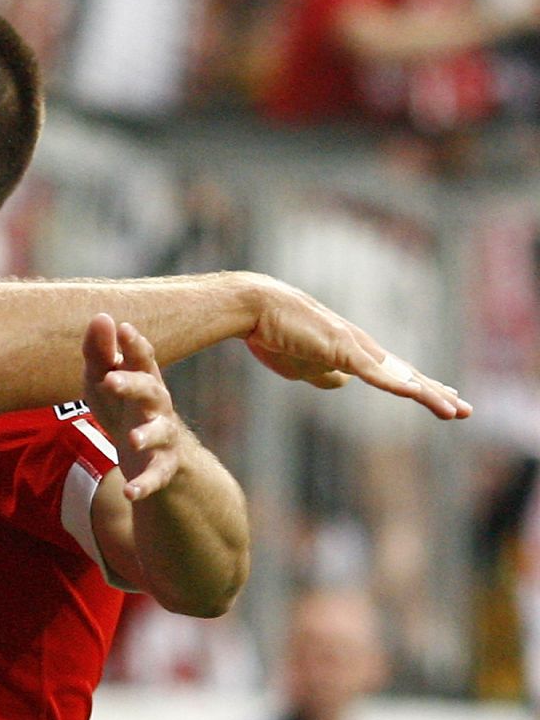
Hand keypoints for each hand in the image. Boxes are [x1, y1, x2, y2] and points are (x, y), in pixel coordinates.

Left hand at [83, 314, 180, 501]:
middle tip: (110, 380)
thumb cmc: (122, 405)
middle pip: (151, 390)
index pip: (143, 359)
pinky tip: (129, 494)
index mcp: (144, 380)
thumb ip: (100, 352)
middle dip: (133, 384)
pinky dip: (144, 486)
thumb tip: (102, 316)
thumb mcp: (105, 380)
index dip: (135, 344)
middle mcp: (158, 406)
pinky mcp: (163, 469)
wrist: (150, 455)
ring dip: (147, 435)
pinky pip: (157, 477)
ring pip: (161, 433)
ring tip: (134, 439)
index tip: (124, 328)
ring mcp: (163, 437)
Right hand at [245, 278, 468, 418]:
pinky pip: (373, 371)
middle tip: (464, 410)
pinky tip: (414, 394)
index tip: (443, 396)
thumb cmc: (272, 333)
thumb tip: (342, 383)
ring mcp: (353, 346)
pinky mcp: (340, 347)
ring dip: (427, 394)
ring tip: (453, 411)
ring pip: (398, 375)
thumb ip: (322, 374)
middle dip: (436, 393)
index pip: (393, 372)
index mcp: (350, 353)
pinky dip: (395, 383)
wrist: (255, 307)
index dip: (418, 386)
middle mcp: (360, 347)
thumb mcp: (300, 366)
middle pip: (405, 374)